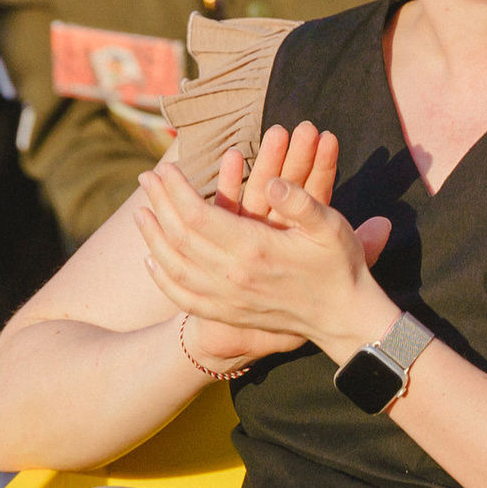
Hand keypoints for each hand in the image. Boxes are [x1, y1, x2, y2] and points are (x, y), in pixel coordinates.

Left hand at [130, 121, 393, 362]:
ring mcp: (228, 299)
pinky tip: (151, 261)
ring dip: (153, 238)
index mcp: (254, 249)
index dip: (177, 190)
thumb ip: (301, 201)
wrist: (345, 319)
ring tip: (141, 212)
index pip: (198, 214)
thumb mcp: (330, 227)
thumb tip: (272, 182)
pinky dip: (163, 279)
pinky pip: (184, 298)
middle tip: (147, 178)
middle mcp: (233, 276)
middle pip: (180, 236)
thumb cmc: (339, 267)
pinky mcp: (229, 314)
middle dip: (160, 203)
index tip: (166, 168)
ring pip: (174, 267)